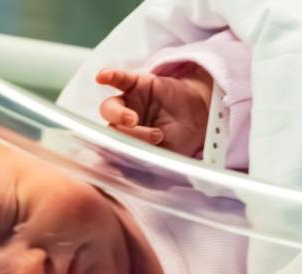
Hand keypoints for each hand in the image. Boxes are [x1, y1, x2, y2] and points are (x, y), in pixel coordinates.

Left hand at [96, 67, 211, 156]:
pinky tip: (103, 77)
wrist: (199, 117)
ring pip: (110, 108)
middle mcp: (122, 124)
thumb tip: (128, 169)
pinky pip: (119, 79)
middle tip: (153, 137)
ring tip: (133, 120)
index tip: (120, 162)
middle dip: (128, 135)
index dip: (111, 155)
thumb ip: (147, 159)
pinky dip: (110, 76)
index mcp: (125, 143)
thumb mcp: (165, 154)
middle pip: (111, 129)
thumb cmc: (179, 139)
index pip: (111, 148)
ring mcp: (128, 104)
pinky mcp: (136, 84)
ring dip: (118, 115)